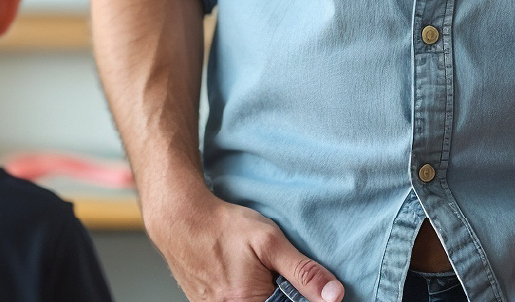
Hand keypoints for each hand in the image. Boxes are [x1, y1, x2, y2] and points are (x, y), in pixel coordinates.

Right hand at [148, 184, 345, 301]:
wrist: (180, 219)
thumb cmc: (223, 227)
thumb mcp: (270, 241)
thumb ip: (304, 272)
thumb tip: (334, 295)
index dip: (300, 298)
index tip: (296, 284)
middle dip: (280, 294)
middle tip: (272, 272)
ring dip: (265, 293)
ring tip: (256, 271)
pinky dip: (247, 292)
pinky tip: (242, 274)